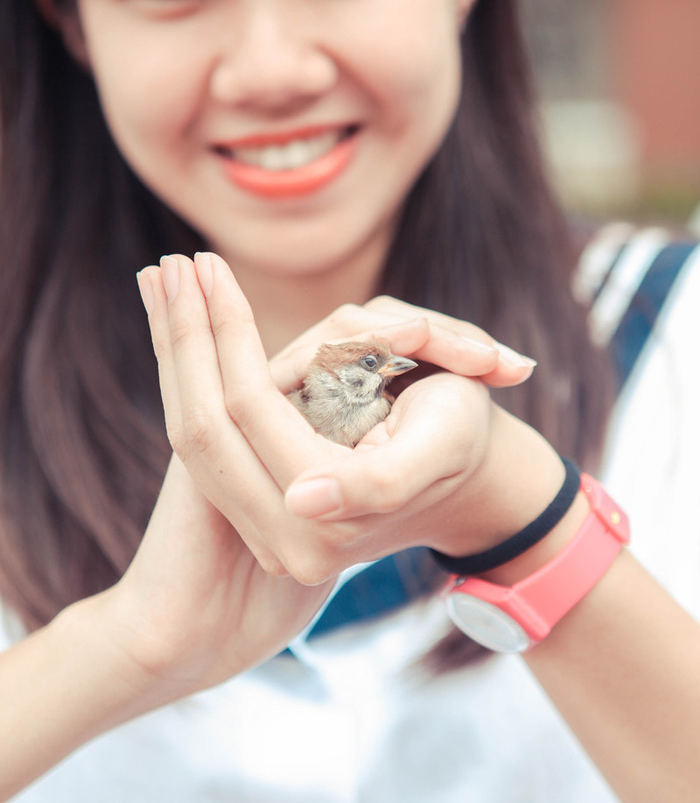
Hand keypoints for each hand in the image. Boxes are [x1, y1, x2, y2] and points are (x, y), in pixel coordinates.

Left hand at [135, 253, 558, 586]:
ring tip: (162, 281)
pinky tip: (176, 326)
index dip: (227, 333)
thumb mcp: (440, 443)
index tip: (206, 262)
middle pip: (203, 426)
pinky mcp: (255, 507)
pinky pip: (206, 441)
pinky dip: (188, 378)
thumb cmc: (459, 436)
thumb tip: (302, 500)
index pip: (251, 410)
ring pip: (193, 434)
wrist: (460, 472)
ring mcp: (265, 529)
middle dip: (186, 337)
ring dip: (175, 354)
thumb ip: (379, 482)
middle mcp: (286, 540)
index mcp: (327, 525)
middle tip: (171, 264)